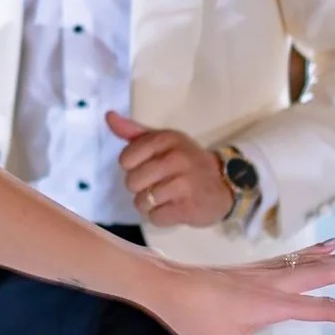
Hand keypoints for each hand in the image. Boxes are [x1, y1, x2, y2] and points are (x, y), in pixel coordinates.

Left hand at [105, 111, 230, 226]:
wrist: (225, 185)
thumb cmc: (187, 162)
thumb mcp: (164, 142)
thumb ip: (134, 132)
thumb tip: (109, 116)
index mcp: (167, 139)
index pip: (126, 158)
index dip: (132, 167)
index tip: (149, 166)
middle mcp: (176, 159)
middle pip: (132, 182)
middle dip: (140, 187)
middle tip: (158, 184)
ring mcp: (183, 184)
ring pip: (141, 201)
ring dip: (150, 204)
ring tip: (166, 197)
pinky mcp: (187, 208)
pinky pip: (155, 217)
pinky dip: (161, 217)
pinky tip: (173, 208)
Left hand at [144, 240, 334, 334]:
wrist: (165, 284)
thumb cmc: (193, 318)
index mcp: (274, 303)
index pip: (326, 310)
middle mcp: (276, 282)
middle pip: (330, 274)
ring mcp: (267, 272)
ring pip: (316, 262)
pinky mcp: (256, 269)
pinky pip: (296, 257)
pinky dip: (318, 251)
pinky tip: (331, 245)